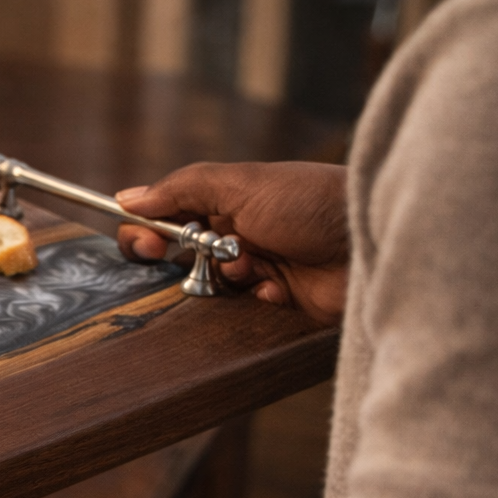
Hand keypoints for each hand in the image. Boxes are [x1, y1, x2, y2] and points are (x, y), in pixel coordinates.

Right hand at [116, 161, 348, 325]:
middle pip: (180, 259)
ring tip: (257, 269)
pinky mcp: (277, 302)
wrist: (370, 240)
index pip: (165, 220)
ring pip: (208, 289)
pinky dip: (256, 302)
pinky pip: (242, 314)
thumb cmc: (311, 202)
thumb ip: (181, 189)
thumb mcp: (241, 184)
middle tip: (206, 260)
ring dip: (225, 281)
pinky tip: (279, 290)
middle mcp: (236, 235)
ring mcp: (256, 269)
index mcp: (224, 202)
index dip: (149, 234)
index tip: (150, 246)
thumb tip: (128, 197)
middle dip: (187, 262)